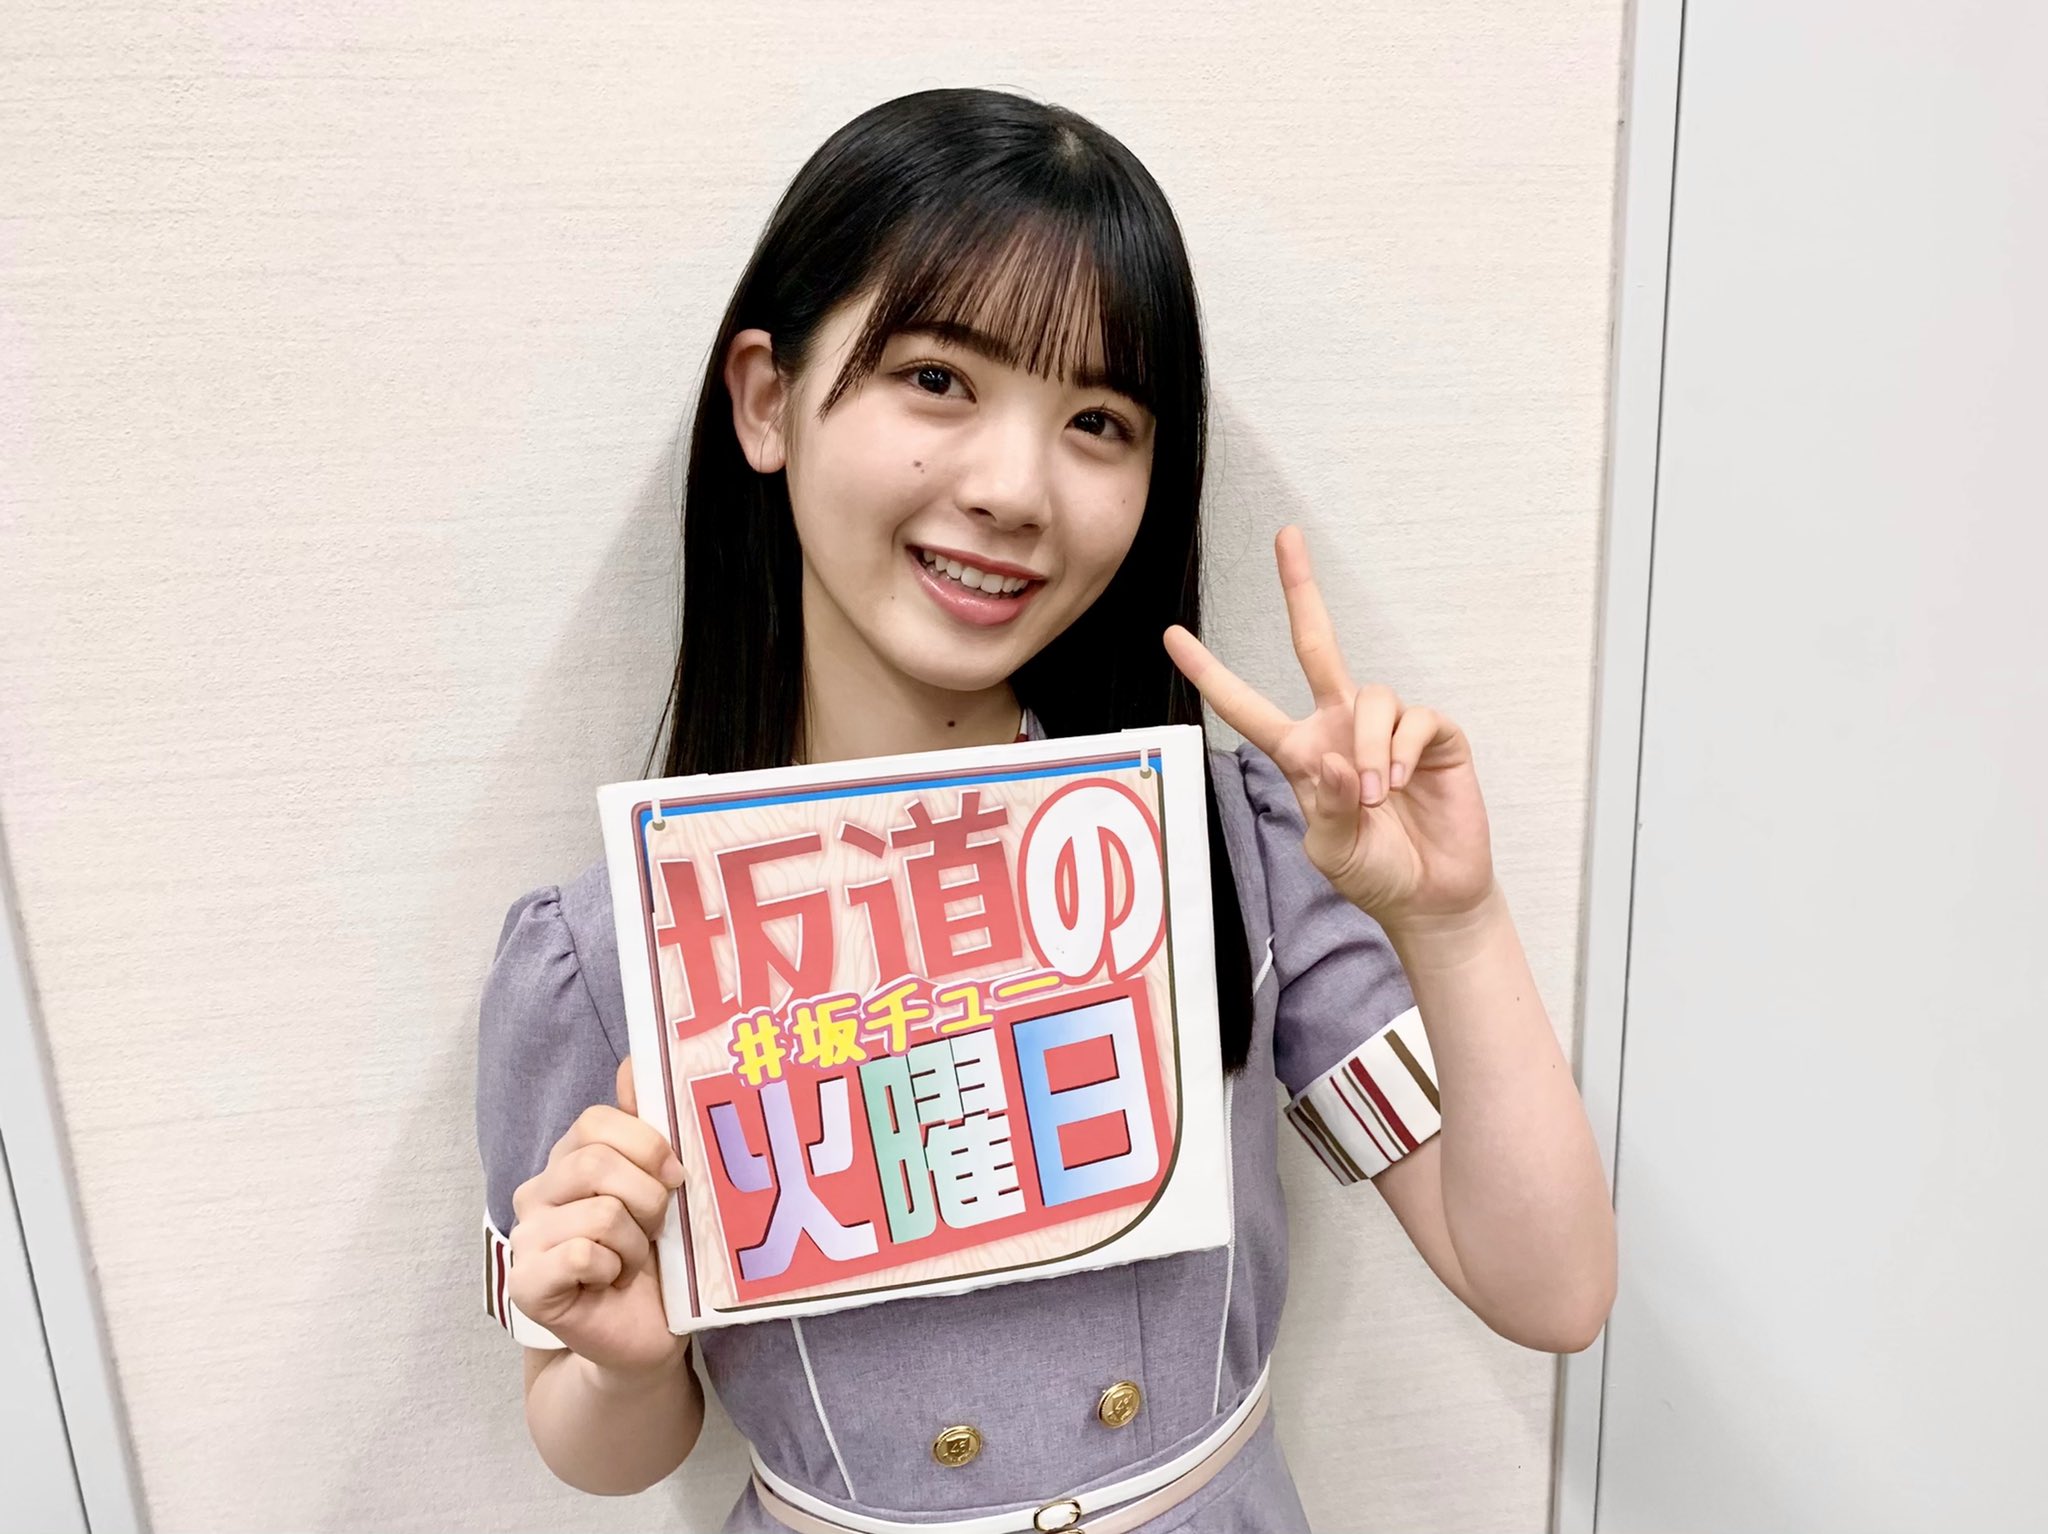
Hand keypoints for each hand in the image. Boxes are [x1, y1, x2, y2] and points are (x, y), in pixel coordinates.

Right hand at [507, 1056, 686, 1376]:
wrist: (646, 1335)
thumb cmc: (657, 1257)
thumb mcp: (662, 1186)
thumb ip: (647, 1125)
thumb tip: (637, 1061)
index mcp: (569, 1160)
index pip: (597, 1121)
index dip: (646, 1144)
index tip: (674, 1176)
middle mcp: (538, 1192)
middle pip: (594, 1162)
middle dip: (646, 1198)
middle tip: (655, 1228)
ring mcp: (525, 1237)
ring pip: (599, 1212)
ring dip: (635, 1243)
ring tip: (632, 1262)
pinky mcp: (525, 1284)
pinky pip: (581, 1254)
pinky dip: (612, 1269)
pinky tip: (610, 1283)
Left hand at [1164, 526, 1495, 927]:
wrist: (1433, 894)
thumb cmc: (1374, 872)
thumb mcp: (1331, 851)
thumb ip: (1325, 809)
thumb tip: (1335, 760)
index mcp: (1301, 751)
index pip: (1246, 705)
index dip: (1210, 671)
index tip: (1171, 635)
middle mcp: (1341, 725)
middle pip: (1316, 642)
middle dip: (1301, 588)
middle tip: (1285, 537)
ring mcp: (1386, 727)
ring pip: (1372, 695)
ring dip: (1371, 747)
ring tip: (1379, 795)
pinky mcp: (1432, 735)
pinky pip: (1414, 718)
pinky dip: (1403, 750)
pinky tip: (1404, 782)